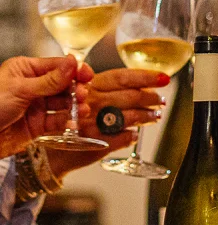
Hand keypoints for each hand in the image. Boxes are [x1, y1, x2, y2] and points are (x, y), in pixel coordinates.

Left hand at [0, 56, 92, 157]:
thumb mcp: (20, 89)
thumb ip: (49, 80)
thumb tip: (72, 63)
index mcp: (25, 70)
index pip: (56, 66)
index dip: (74, 70)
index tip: (87, 75)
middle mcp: (33, 86)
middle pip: (63, 84)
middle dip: (75, 89)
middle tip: (82, 95)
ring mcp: (36, 106)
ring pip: (63, 103)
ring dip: (74, 106)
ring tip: (82, 110)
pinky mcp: (37, 125)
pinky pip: (57, 121)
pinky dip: (67, 122)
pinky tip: (73, 122)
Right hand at [47, 68, 170, 176]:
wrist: (47, 147)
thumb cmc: (65, 116)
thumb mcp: (82, 93)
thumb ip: (108, 88)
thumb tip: (139, 86)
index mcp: (90, 85)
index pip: (123, 77)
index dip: (146, 77)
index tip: (163, 78)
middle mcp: (93, 102)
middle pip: (131, 96)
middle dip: (151, 98)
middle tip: (161, 100)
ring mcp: (94, 122)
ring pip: (130, 116)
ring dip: (146, 116)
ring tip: (155, 115)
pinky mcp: (96, 142)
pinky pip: (122, 137)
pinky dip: (132, 135)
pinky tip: (135, 134)